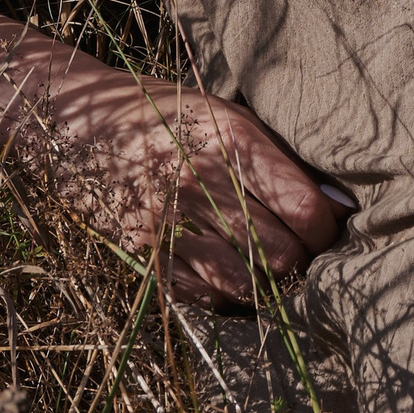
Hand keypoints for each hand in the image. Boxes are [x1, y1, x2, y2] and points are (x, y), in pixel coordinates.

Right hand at [0, 57, 344, 309]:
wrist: (74, 122)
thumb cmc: (163, 115)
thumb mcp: (226, 116)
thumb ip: (281, 159)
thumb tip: (339, 206)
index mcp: (230, 140)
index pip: (304, 209)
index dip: (326, 231)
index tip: (326, 232)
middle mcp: (199, 183)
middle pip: (281, 255)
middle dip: (301, 262)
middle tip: (299, 255)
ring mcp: (166, 223)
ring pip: (245, 284)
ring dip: (266, 285)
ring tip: (267, 270)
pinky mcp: (140, 255)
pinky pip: (202, 297)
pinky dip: (225, 296)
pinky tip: (227, 276)